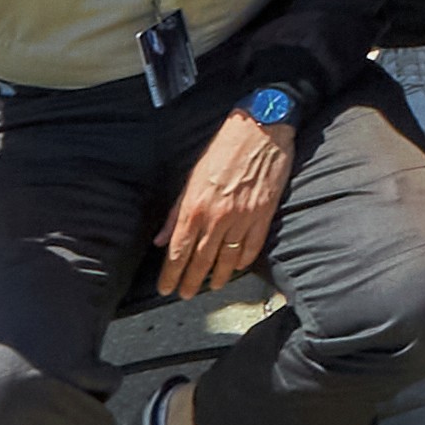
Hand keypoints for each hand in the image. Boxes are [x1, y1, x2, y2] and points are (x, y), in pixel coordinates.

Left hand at [156, 107, 293, 298]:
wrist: (261, 129)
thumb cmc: (224, 147)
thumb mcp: (192, 176)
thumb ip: (176, 211)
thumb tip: (161, 238)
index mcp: (195, 206)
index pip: (178, 251)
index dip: (170, 274)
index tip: (165, 288)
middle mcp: (217, 217)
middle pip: (200, 260)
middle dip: (190, 281)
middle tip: (184, 294)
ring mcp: (243, 218)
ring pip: (226, 259)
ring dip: (216, 277)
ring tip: (210, 287)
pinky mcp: (264, 215)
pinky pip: (251, 247)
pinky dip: (242, 261)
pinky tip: (236, 267)